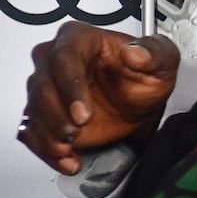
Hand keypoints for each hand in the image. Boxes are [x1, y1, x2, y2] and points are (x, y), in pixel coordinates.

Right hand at [18, 22, 179, 174]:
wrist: (139, 104)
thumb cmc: (145, 77)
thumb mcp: (163, 62)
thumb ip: (154, 52)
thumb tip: (135, 51)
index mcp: (81, 39)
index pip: (64, 57)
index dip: (70, 86)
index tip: (82, 112)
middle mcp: (56, 60)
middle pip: (42, 84)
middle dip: (55, 113)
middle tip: (75, 132)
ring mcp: (47, 88)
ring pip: (33, 109)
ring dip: (48, 134)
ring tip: (69, 147)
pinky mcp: (43, 114)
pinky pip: (32, 132)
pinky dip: (46, 150)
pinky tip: (67, 159)